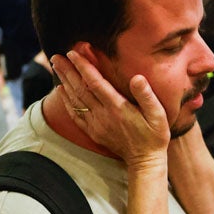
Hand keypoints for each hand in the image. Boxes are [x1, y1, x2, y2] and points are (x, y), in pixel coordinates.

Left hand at [53, 47, 168, 165]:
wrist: (145, 160)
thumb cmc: (154, 135)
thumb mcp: (158, 115)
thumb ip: (146, 96)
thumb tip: (137, 78)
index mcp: (117, 107)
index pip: (95, 82)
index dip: (83, 66)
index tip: (73, 53)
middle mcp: (103, 115)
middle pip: (80, 89)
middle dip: (67, 71)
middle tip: (56, 57)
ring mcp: (96, 124)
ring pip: (75, 100)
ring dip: (64, 82)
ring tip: (56, 67)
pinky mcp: (93, 132)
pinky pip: (75, 115)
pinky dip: (66, 102)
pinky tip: (61, 91)